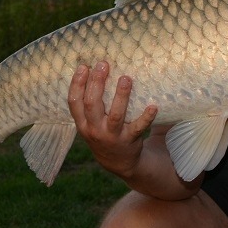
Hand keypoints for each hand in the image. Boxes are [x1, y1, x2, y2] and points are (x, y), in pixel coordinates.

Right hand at [68, 61, 157, 177]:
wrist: (119, 162)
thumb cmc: (104, 133)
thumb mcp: (90, 123)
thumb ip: (91, 104)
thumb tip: (97, 70)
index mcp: (83, 123)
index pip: (74, 102)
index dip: (77, 84)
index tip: (84, 66)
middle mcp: (94, 129)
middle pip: (92, 104)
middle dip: (97, 83)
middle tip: (104, 65)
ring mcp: (112, 136)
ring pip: (115, 115)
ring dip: (121, 96)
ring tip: (126, 78)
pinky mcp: (129, 140)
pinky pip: (138, 128)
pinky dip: (146, 117)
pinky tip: (153, 106)